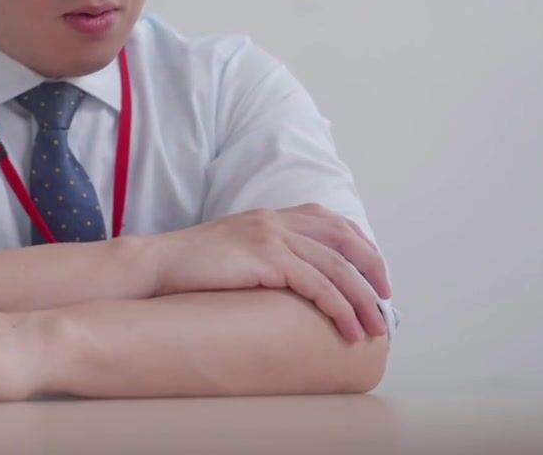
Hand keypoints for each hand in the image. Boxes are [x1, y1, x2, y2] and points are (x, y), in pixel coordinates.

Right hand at [149, 203, 392, 341]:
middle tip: (385, 303)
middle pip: (345, 240)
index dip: (362, 247)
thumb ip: (263, 254)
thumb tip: (292, 283)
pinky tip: (346, 327)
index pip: (332, 222)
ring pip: (337, 266)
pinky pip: (317, 283)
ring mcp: (272, 236)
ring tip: (373, 328)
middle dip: (373, 271)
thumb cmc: (189, 268)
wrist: (156, 265)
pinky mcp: (266, 257)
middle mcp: (276, 220)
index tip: (375, 276)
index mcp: (271, 216)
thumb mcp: (234, 250)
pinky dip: (338, 307)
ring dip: (362, 300)